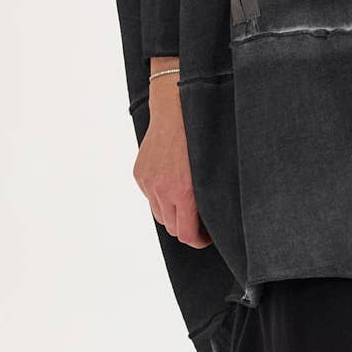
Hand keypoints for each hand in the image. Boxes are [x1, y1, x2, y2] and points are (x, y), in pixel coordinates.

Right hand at [134, 73, 211, 247]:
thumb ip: (207, 197)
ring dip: (173, 214)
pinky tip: (173, 184)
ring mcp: (148, 182)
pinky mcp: (140, 175)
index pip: (185, 234)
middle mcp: (162, 189)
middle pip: (171, 228)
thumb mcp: (211, 170)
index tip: (207, 238)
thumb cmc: (202, 137)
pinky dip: (161, 198)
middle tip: (200, 222)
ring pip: (160, 215)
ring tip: (187, 204)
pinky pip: (151, 197)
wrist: (176, 110)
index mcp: (183, 191)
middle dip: (186, 228)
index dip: (197, 241)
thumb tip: (211, 220)